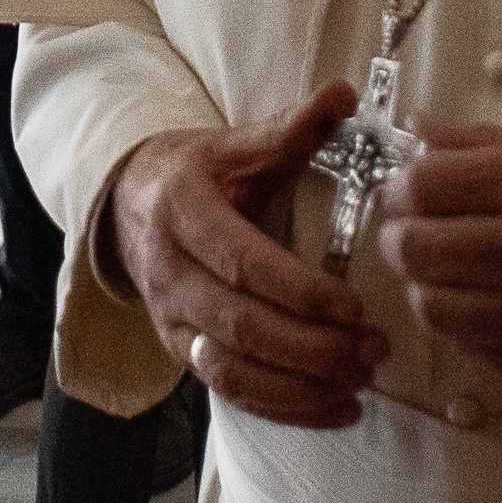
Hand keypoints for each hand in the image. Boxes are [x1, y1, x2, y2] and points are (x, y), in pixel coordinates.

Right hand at [101, 84, 389, 427]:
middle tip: (373, 349)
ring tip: (361, 379)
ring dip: (302, 384)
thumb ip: (290, 129)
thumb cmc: (195, 175)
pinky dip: (284, 408)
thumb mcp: (234, 146)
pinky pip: (230, 390)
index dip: (299, 292)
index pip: (242, 262)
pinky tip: (336, 407)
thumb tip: (343, 94)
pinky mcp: (180, 348)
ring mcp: (171, 315)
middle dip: (313, 346)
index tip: (354, 307)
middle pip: (241, 324)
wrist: (128, 204)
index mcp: (184, 211)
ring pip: (233, 367)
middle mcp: (170, 269)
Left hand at [374, 122, 501, 386]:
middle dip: (399, 237)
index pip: (429, 184)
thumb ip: (490, 142)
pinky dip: (462, 327)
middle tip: (407, 231)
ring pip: (437, 307)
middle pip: (420, 248)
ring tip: (437, 271)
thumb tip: (418, 129)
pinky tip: (475, 305)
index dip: (402, 185)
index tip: (405, 188)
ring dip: (424, 286)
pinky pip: (478, 348)